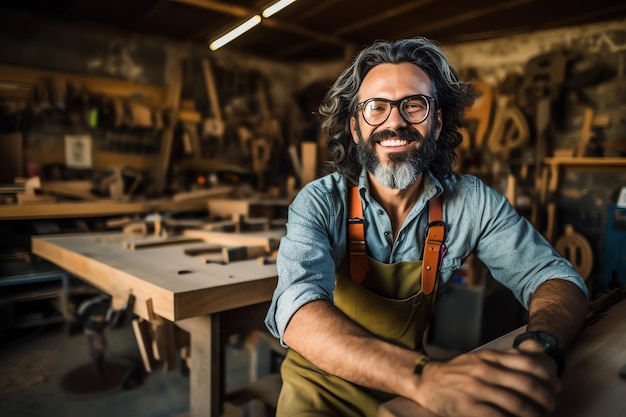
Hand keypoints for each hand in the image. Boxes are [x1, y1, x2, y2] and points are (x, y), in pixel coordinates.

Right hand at [413, 348, 559, 416]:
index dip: (549, 378)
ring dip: (533, 415)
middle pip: (528, 385)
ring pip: (516, 404)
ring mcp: (475, 389)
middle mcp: (484, 370)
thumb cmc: (459, 372)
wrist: (425, 380)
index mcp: (490, 357)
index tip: (555, 388)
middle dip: (545, 400)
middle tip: (550, 407)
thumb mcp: (482, 357)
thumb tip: (537, 348)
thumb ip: (507, 356)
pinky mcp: (467, 407)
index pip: (530, 363)